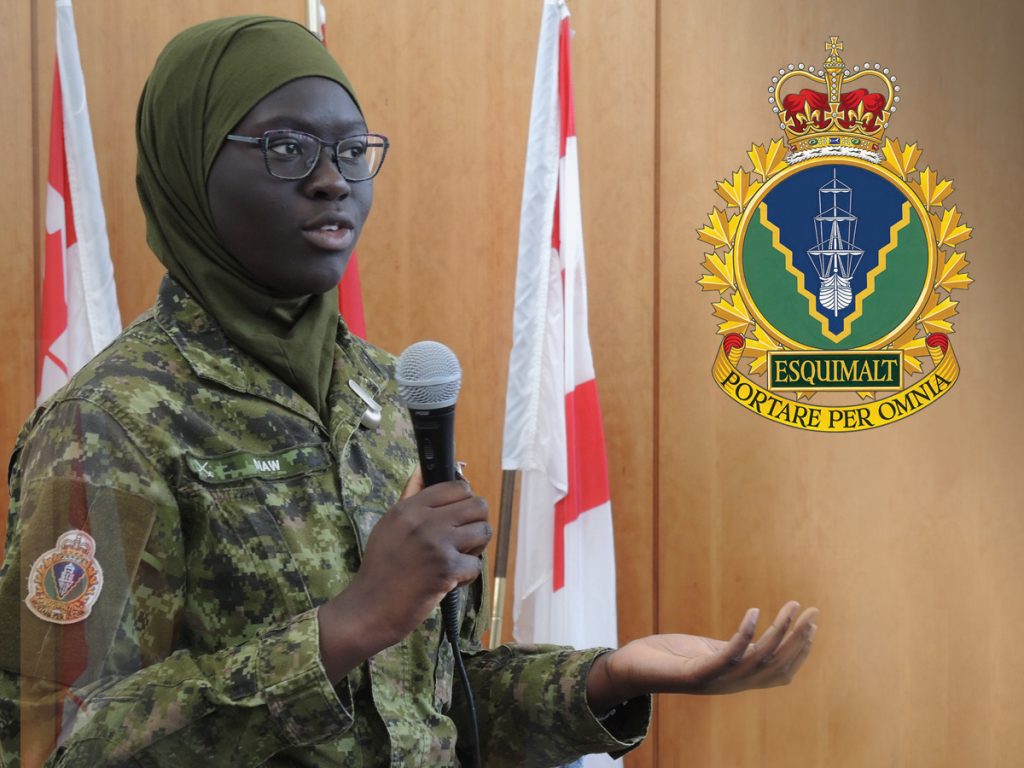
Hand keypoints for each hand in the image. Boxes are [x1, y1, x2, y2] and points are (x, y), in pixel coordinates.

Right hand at [318, 467, 490, 682]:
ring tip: (456, 558)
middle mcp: (424, 521)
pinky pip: (476, 565)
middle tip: (461, 540)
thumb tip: (422, 468)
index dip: (464, 501)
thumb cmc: (381, 567)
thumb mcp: (390, 524)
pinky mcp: (447, 569)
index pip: (456, 487)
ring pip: (483, 532)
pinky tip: (448, 581)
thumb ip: (411, 495)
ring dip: (475, 549)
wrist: (370, 608)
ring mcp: (437, 544)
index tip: (458, 517)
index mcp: (410, 508)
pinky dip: (466, 576)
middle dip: (475, 523)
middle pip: (478, 505)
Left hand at [586, 602, 817, 712]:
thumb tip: (752, 636)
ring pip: (760, 659)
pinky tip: (754, 610)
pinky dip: (745, 633)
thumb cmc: (668, 658)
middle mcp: (731, 683)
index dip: (800, 650)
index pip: (781, 671)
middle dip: (799, 638)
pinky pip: (729, 654)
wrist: (631, 670)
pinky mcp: (697, 674)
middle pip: (777, 664)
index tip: (813, 623)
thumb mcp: (708, 653)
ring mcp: (716, 680)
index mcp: (737, 679)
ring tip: (793, 606)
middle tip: (813, 611)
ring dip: (780, 631)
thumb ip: (731, 649)